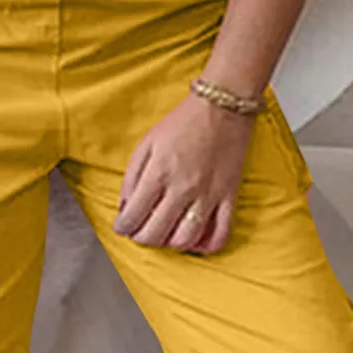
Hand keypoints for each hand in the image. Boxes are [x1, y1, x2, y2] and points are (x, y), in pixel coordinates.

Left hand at [113, 93, 257, 254]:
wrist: (222, 106)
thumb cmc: (183, 122)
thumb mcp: (147, 144)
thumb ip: (132, 177)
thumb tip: (125, 206)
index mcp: (159, 173)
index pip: (133, 216)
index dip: (123, 227)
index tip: (123, 226)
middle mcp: (183, 188)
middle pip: (156, 233)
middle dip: (142, 238)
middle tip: (140, 232)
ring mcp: (208, 195)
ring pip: (185, 240)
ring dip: (169, 244)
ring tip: (165, 234)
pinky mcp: (229, 197)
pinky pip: (219, 234)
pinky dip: (205, 246)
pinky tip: (194, 241)